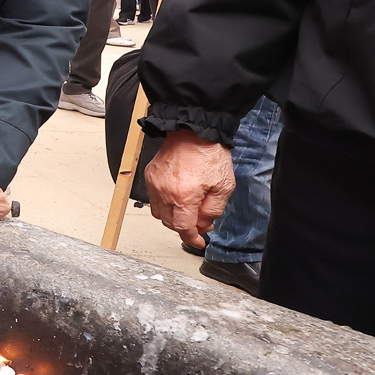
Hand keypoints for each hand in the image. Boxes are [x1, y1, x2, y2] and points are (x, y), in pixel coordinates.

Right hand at [143, 129, 235, 250]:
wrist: (193, 131)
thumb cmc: (209, 154)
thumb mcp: (224, 186)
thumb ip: (213, 211)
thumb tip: (203, 225)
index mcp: (184, 196)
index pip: (183, 228)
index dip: (192, 239)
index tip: (199, 242)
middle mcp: (164, 192)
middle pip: (169, 223)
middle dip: (185, 227)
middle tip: (200, 223)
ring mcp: (154, 184)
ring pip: (159, 213)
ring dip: (173, 217)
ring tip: (188, 209)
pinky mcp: (150, 176)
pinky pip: (153, 199)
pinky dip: (164, 204)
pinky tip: (178, 197)